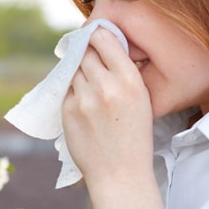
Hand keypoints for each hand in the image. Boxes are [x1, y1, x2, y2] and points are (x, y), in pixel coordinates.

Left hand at [61, 28, 153, 184]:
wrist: (120, 173)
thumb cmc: (134, 137)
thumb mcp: (142, 99)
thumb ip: (123, 72)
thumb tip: (102, 46)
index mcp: (130, 80)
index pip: (104, 39)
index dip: (97, 34)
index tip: (95, 35)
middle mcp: (105, 85)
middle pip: (85, 52)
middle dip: (87, 53)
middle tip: (91, 60)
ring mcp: (84, 98)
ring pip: (74, 69)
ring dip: (79, 72)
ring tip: (91, 87)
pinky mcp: (68, 110)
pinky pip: (67, 89)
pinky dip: (73, 91)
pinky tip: (85, 104)